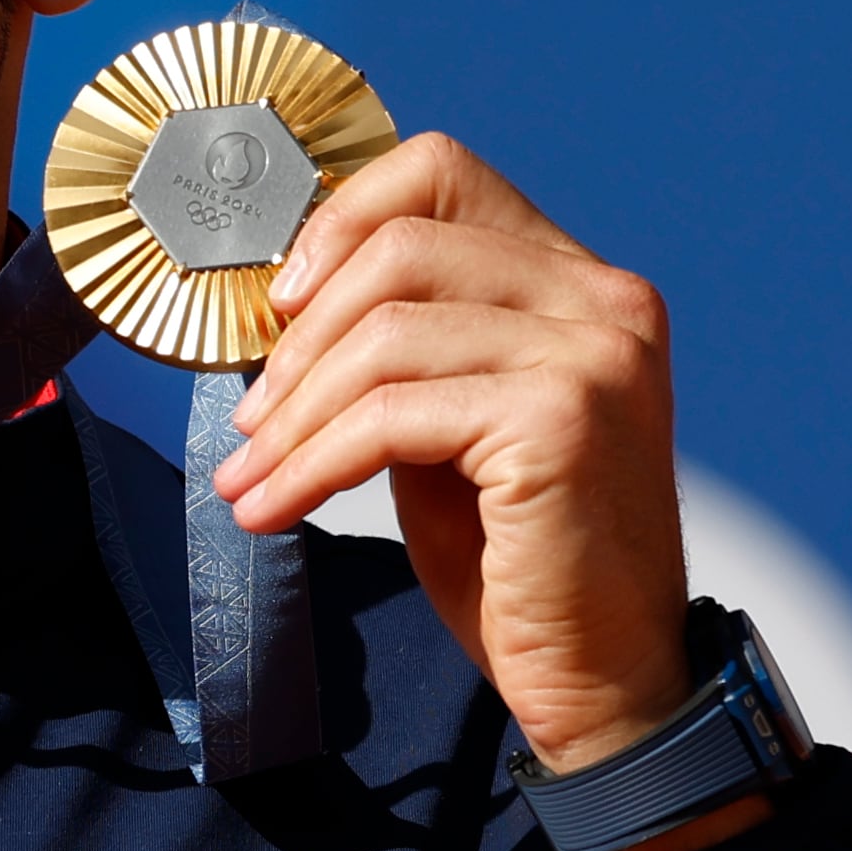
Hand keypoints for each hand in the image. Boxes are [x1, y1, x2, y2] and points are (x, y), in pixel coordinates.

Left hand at [213, 134, 759, 850]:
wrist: (602, 677)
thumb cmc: (515, 553)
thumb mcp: (446, 422)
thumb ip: (398, 345)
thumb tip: (278, 299)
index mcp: (578, 283)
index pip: (441, 173)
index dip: (338, 220)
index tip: (278, 304)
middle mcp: (603, 302)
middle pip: (398, 250)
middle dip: (298, 340)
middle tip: (248, 418)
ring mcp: (594, 356)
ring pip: (384, 336)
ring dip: (293, 415)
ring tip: (249, 473)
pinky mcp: (562, 420)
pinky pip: (390, 415)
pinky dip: (312, 462)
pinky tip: (273, 506)